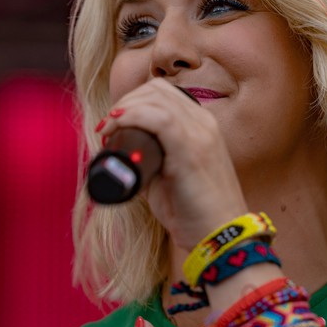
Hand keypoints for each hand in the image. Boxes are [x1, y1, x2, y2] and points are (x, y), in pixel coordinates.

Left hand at [98, 78, 247, 250]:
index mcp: (202, 126)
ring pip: (156, 98)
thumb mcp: (169, 181)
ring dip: (124, 108)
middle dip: (125, 101)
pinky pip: (159, 117)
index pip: (164, 93)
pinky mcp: (192, 150)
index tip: (113, 122)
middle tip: (106, 127)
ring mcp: (200, 134)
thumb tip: (123, 159)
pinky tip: (116, 127)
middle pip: (157, 90)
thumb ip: (151, 164)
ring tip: (107, 130)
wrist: (219, 236)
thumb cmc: (194, 213)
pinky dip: (132, 116)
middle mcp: (204, 124)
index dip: (133, 100)